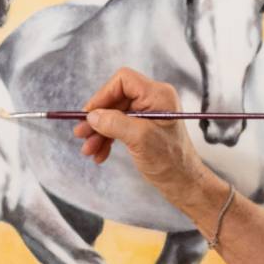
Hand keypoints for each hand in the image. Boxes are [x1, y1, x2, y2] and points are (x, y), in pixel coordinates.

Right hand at [75, 68, 208, 198]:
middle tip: (80, 134)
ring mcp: (148, 114)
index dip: (103, 95)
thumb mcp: (140, 140)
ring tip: (88, 150)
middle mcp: (153, 100)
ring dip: (99, 132)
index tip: (89, 114)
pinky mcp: (143, 127)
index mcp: (158, 95)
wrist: (183, 183)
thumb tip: (92, 116)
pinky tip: (100, 154)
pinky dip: (107, 139)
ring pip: (114, 115)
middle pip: (115, 99)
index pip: (123, 81)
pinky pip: (119, 127)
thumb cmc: (170, 161)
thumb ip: (115, 124)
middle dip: (97, 119)